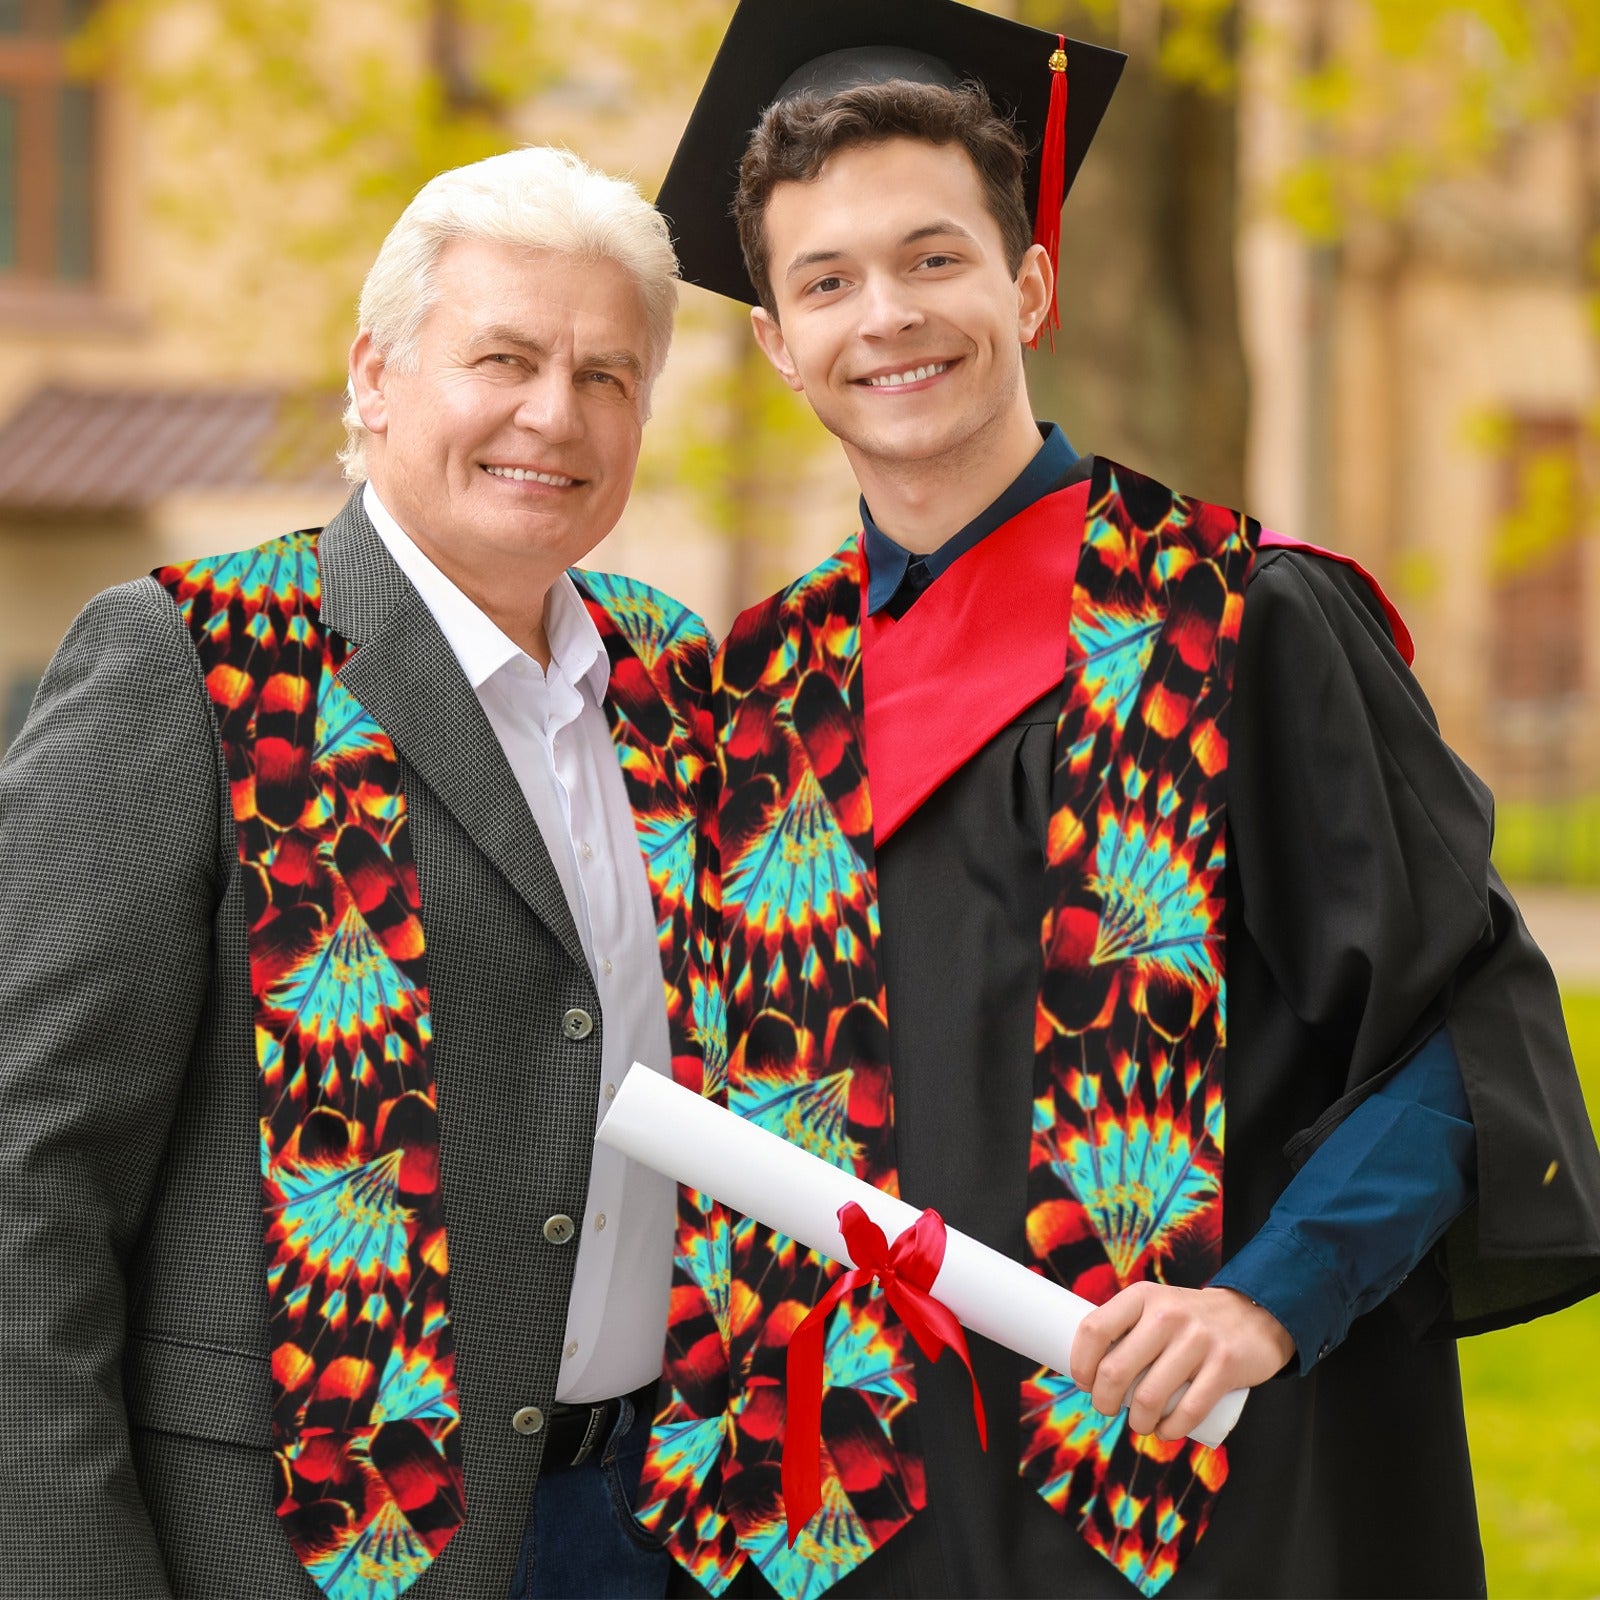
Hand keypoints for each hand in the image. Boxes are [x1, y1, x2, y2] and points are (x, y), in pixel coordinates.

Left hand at [1068, 1283, 1295, 1441]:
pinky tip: (1164, 1431)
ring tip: (1139, 1423)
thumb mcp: (1155, 1305)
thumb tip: (1086, 1367)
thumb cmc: (1189, 1319)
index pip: (1094, 1330)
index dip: (1080, 1363)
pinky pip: (1187, 1411)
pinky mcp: (1224, 1366)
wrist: (1253, 1315)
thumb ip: (1127, 1327)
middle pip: (1115, 1370)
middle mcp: (1166, 1314)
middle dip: (1103, 1401)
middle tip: (1106, 1408)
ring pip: (1148, 1398)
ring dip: (1137, 1422)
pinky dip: (1170, 1431)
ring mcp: (1197, 1340)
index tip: (1083, 1381)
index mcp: (1142, 1296)